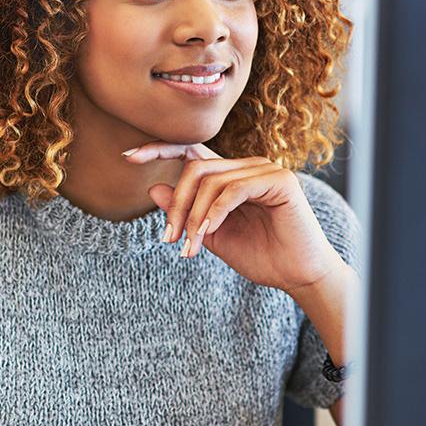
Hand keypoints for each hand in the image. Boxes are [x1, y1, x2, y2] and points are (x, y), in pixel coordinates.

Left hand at [123, 140, 344, 293]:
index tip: (127, 156)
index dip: (159, 149)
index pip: (190, 151)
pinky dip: (215, 212)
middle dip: (176, 204)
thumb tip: (152, 188)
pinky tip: (207, 233)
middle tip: (169, 239)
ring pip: (211, 180)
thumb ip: (185, 213)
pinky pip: (234, 189)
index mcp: (230, 175)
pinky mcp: (279, 180)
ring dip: (193, 216)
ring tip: (189, 246)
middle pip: (195, 167)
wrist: (298, 276)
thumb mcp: (210, 235)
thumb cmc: (260, 256)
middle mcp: (246, 165)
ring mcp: (264, 169)